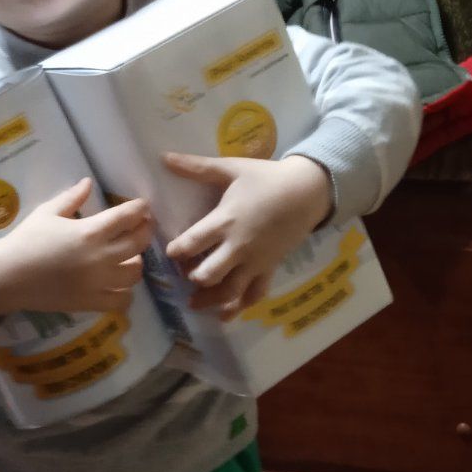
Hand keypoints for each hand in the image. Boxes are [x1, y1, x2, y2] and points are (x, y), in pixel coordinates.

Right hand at [0, 178, 152, 319]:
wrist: (7, 277)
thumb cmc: (26, 240)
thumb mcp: (47, 212)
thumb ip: (72, 198)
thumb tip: (88, 182)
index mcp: (90, 232)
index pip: (127, 217)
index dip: (140, 209)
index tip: (142, 206)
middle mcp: (100, 258)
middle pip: (139, 243)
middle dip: (145, 230)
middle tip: (143, 226)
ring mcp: (98, 283)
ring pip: (135, 273)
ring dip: (137, 261)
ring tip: (130, 255)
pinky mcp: (92, 303)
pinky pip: (122, 300)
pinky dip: (126, 292)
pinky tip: (119, 283)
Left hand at [163, 152, 333, 320]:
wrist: (307, 191)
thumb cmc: (266, 178)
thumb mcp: (230, 169)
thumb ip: (197, 167)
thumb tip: (164, 157)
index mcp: (225, 221)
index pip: (191, 243)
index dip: (175, 251)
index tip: (169, 252)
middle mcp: (238, 246)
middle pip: (209, 274)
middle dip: (193, 278)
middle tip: (184, 274)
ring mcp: (255, 261)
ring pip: (230, 291)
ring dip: (210, 300)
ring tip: (194, 303)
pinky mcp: (270, 268)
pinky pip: (255, 294)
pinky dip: (240, 307)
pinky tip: (225, 314)